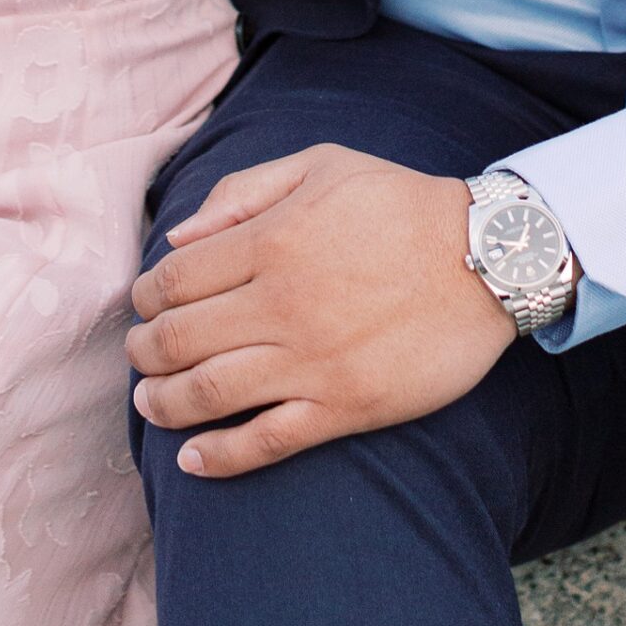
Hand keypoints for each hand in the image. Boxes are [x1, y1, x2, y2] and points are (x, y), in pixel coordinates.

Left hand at [126, 144, 516, 477]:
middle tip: (137, 356)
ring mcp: (312, 359)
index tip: (142, 304)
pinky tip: (192, 460)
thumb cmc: (400, 204)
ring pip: (209, 393)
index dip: (144, 297)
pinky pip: (266, 441)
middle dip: (142, 352)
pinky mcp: (345, 406)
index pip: (174, 279)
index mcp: (272, 239)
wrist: (488, 258)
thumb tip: (177, 238)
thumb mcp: (321, 165)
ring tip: (150, 403)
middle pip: (178, 340)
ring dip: (164, 404)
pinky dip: (219, 457)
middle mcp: (281, 302)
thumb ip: (243, 192)